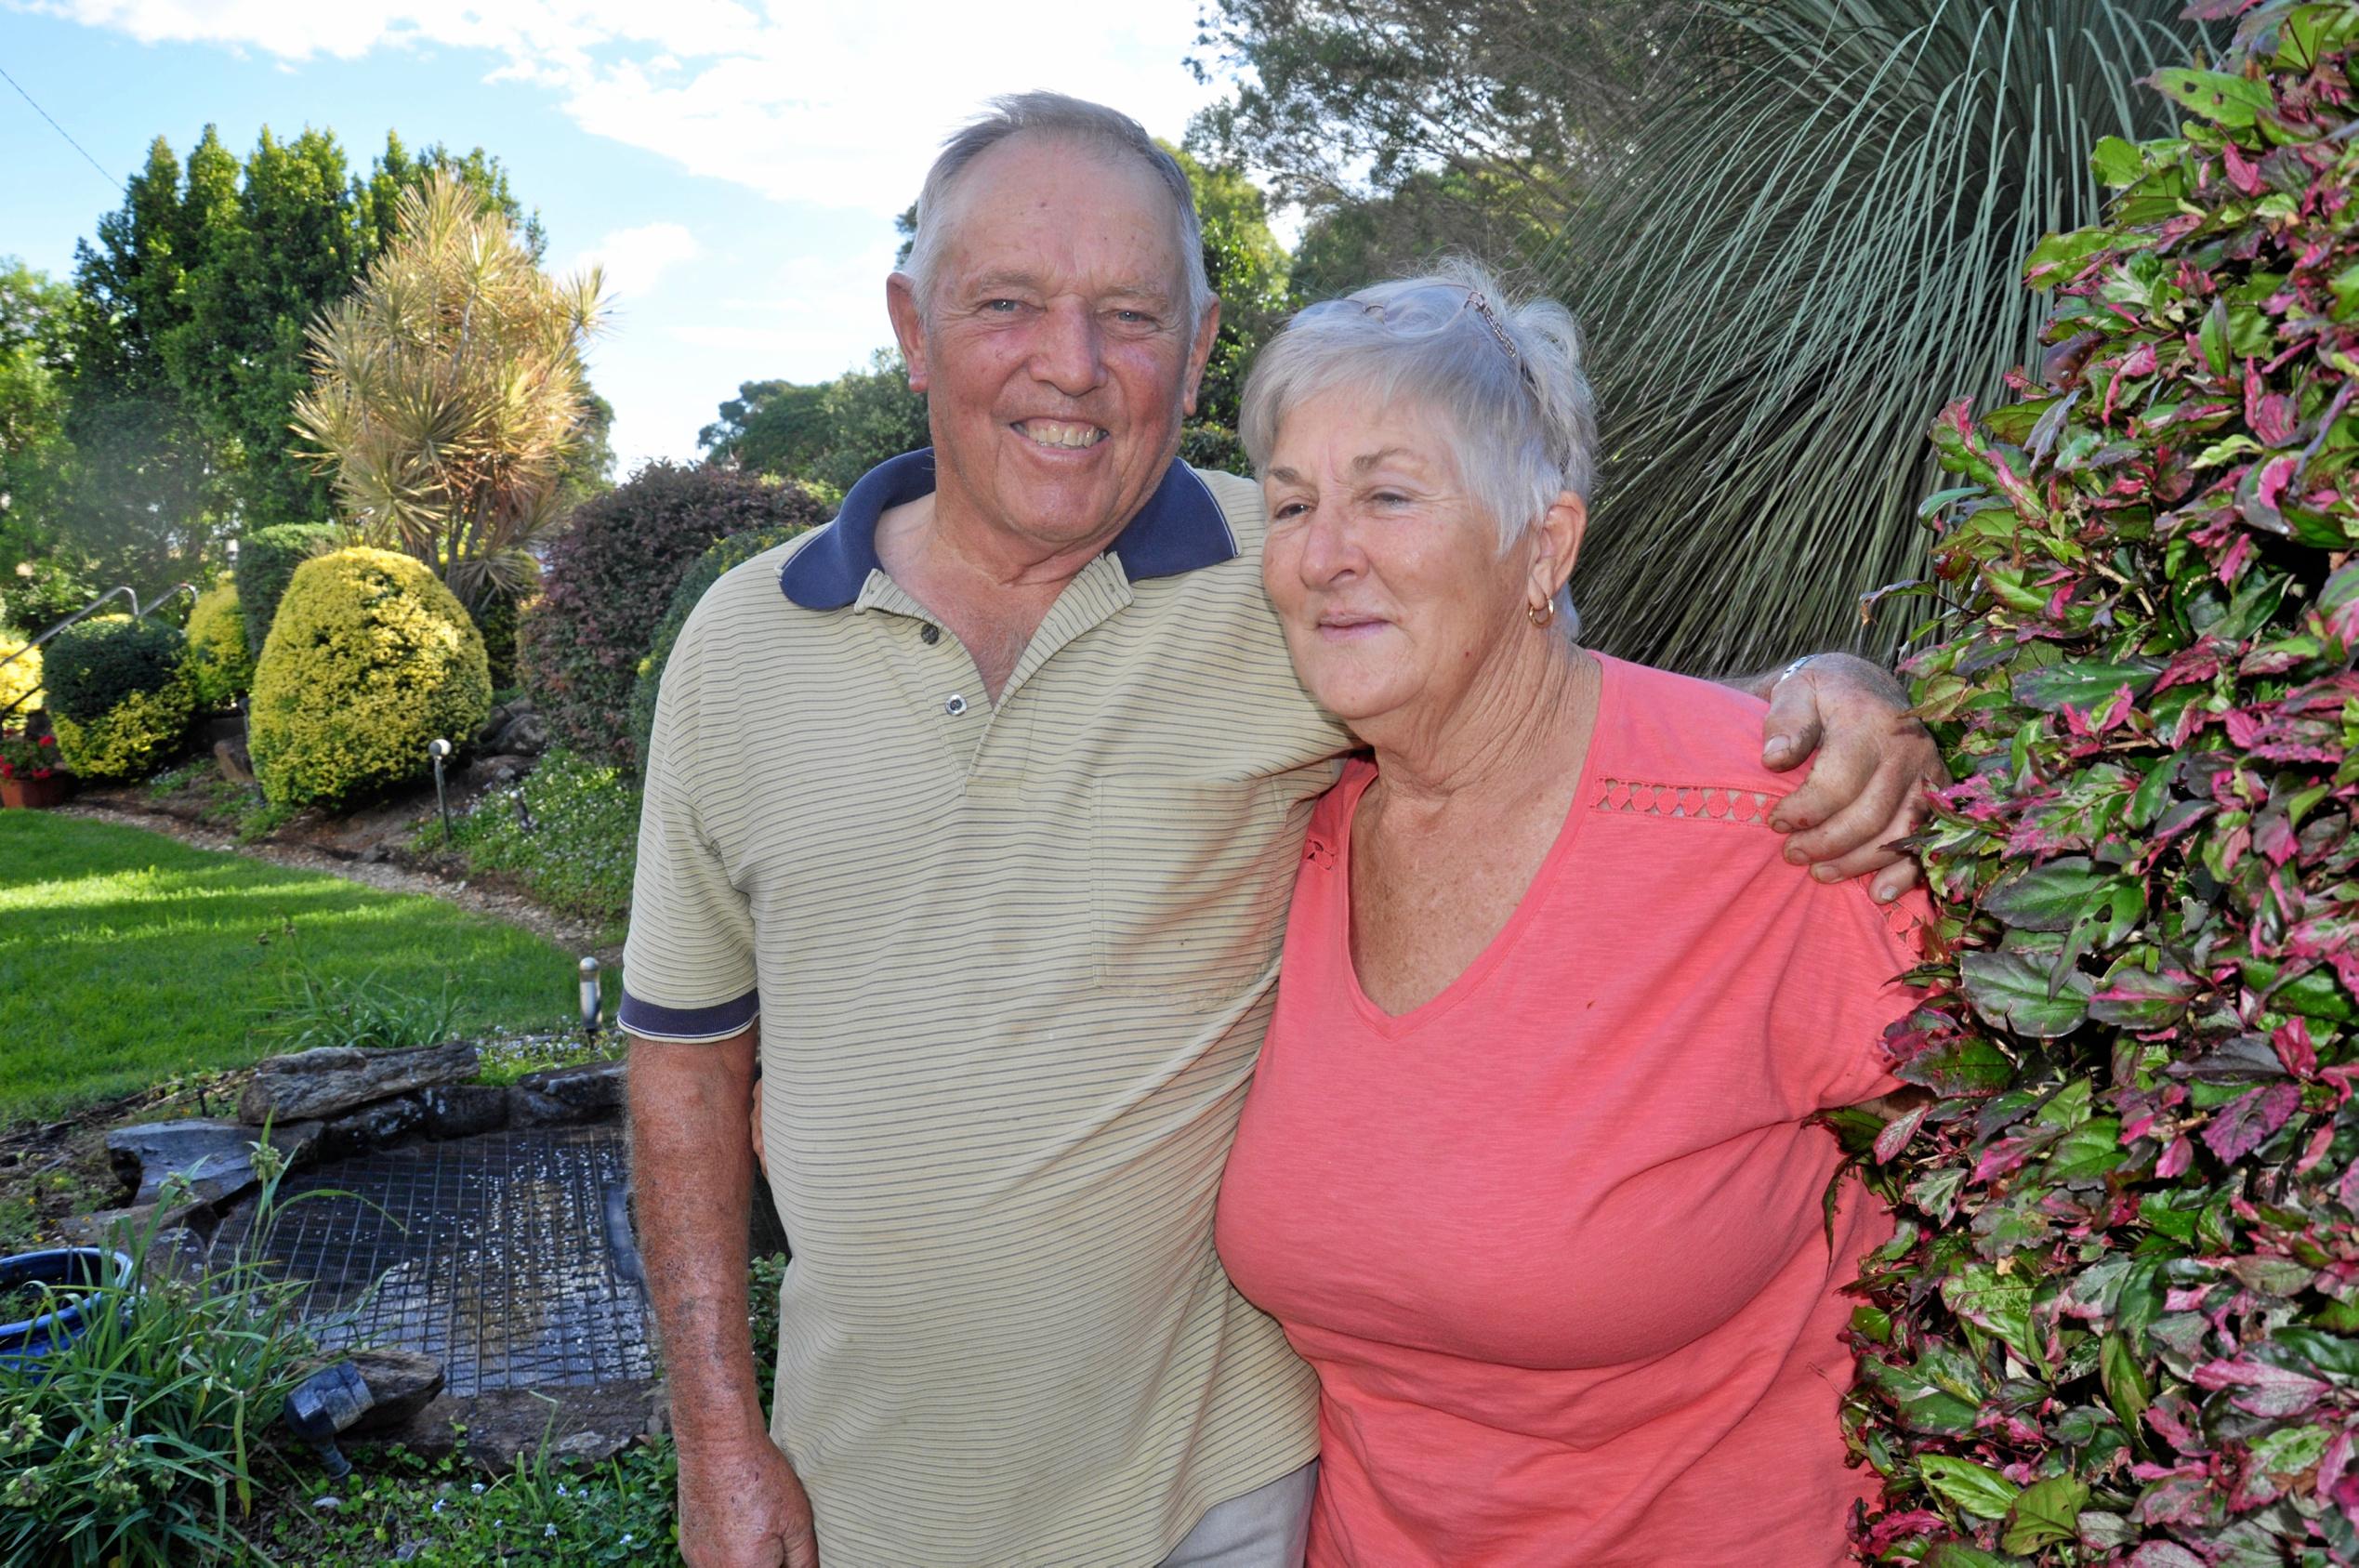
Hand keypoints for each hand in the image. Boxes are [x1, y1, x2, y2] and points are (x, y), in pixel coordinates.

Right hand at [678, 1436, 818, 1567]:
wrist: (717, 1444)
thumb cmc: (760, 1479)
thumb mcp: (797, 1522)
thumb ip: (803, 1560)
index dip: (784, 1560)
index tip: (787, 1541)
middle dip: (768, 1560)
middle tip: (775, 1529)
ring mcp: (696, 1559)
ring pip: (732, 1566)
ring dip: (748, 1557)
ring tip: (758, 1521)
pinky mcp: (687, 1543)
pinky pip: (713, 1557)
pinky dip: (728, 1547)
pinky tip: (738, 1519)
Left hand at [1758, 653, 1946, 902]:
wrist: (1866, 684)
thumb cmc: (1822, 693)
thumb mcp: (1796, 690)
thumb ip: (1784, 721)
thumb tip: (1773, 758)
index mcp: (1868, 722)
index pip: (1838, 783)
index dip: (1804, 811)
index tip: (1775, 822)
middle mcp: (1907, 748)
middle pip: (1869, 815)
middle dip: (1826, 844)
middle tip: (1791, 855)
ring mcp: (1927, 771)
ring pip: (1897, 833)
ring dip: (1858, 863)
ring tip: (1820, 874)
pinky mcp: (1938, 789)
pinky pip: (1927, 839)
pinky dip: (1906, 872)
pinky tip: (1879, 893)